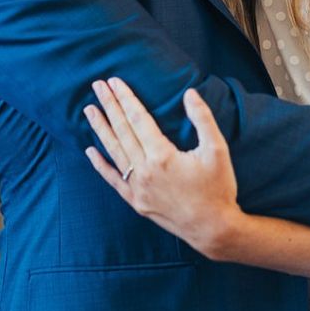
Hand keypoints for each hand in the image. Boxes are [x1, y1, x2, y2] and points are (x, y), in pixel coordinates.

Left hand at [84, 79, 241, 257]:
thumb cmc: (219, 187)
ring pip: (114, 152)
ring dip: (101, 129)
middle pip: (122, 131)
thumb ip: (202, 119)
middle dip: (110, 106)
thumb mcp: (217, 149)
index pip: (138, 119)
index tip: (115, 82)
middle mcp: (145, 171)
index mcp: (162, 156)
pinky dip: (101, 165)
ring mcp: (138, 188)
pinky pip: (113, 180)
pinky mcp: (137, 202)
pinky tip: (91, 151)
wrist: (213, 228)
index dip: (126, 99)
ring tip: (90, 110)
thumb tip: (189, 93)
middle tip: (98, 86)